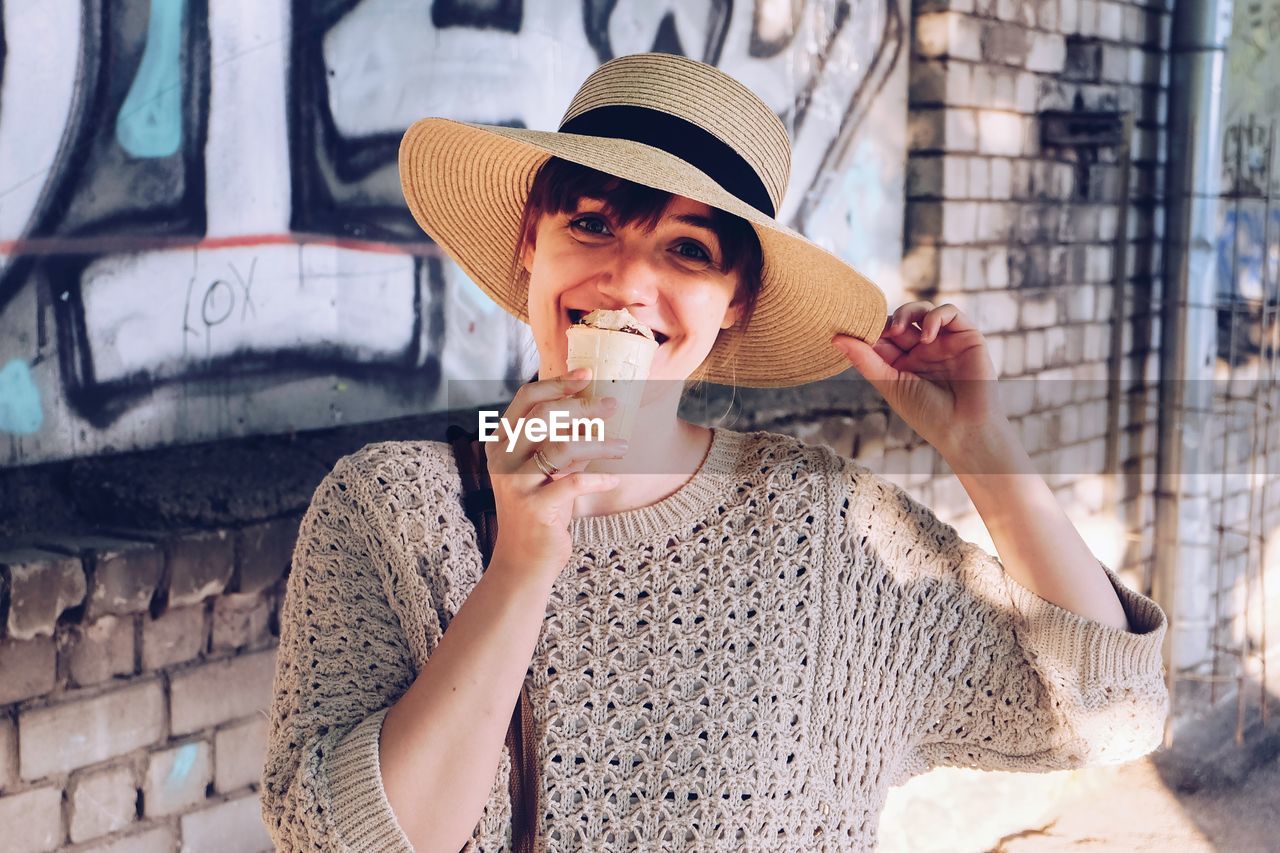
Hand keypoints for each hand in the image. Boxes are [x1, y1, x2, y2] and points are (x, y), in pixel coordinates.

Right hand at [485, 367, 628, 580]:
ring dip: (598, 443)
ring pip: (561, 446)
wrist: (523, 562)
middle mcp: (502, 459)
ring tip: (624, 445)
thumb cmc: (540, 510)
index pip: (526, 399)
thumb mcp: (543, 469)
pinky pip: (574, 484)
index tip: (588, 373)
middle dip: (583, 406)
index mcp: (501, 443)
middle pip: (545, 415)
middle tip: (613, 404)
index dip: (557, 382)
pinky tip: (614, 479)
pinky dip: (599, 479)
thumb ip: (557, 440)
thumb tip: (592, 406)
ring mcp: (515, 483)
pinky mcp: (535, 508)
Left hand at [831, 300, 1006, 455]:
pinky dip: (935, 316)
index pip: (883, 336)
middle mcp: (923, 350)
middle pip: (901, 320)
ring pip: (923, 310)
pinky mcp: (967, 336)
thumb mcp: (890, 385)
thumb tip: (836, 338)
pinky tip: (926, 337)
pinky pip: (950, 312)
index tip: (853, 329)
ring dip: (908, 312)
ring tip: (899, 330)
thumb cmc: (926, 414)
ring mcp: (944, 342)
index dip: (870, 329)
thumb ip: (866, 360)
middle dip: (887, 320)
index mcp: (903, 362)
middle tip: (878, 329)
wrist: (963, 429)